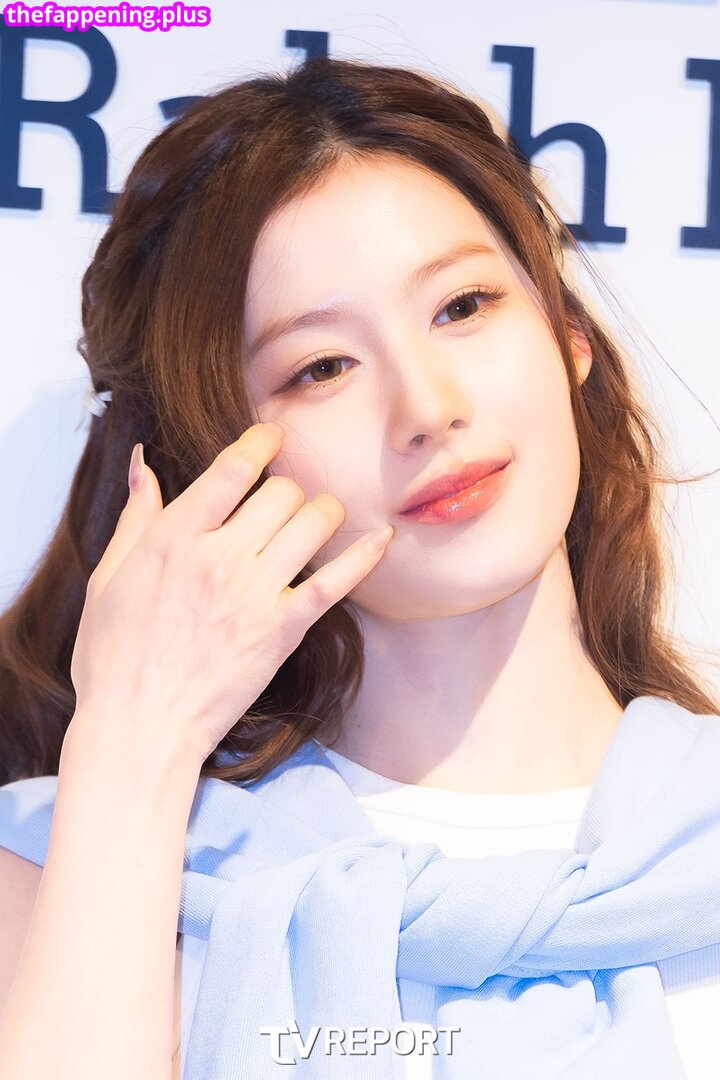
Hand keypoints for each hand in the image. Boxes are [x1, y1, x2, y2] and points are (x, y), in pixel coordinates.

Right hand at [69, 422, 392, 764]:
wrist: (139, 727)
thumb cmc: (113, 657)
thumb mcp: (108, 578)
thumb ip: (135, 517)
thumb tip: (143, 463)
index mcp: (172, 539)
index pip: (232, 468)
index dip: (261, 441)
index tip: (272, 436)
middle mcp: (218, 559)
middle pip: (281, 493)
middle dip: (287, 488)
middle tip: (282, 503)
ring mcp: (254, 595)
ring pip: (312, 524)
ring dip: (321, 513)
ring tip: (316, 520)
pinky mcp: (282, 631)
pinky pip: (336, 582)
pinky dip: (364, 556)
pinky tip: (383, 537)